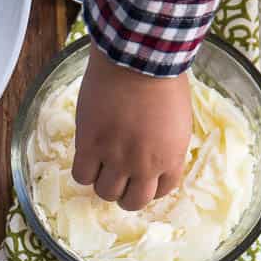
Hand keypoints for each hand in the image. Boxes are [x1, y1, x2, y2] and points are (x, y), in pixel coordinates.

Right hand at [72, 44, 192, 210]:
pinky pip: (81, 175)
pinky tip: (87, 156)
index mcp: (171, 159)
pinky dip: (84, 171)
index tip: (142, 177)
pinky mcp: (90, 145)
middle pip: (132, 201)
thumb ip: (168, 145)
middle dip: (126, 193)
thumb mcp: (179, 119)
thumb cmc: (164, 79)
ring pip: (105, 192)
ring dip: (104, 183)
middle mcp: (144, 165)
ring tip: (101, 166)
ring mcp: (115, 157)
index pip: (160, 192)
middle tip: (120, 178)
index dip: (149, 187)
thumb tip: (154, 155)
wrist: (138, 58)